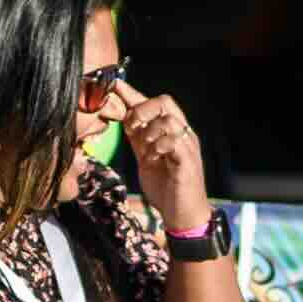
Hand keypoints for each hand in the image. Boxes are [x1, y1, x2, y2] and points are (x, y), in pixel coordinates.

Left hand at [117, 84, 210, 232]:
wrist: (183, 216)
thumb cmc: (167, 188)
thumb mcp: (147, 157)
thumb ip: (138, 138)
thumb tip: (123, 117)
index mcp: (172, 132)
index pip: (156, 103)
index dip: (134, 93)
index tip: (115, 85)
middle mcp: (183, 134)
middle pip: (165, 102)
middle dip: (142, 109)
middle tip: (132, 126)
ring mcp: (187, 147)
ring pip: (169, 120)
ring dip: (150, 131)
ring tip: (145, 149)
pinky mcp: (187, 162)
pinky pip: (174, 142)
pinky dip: (159, 146)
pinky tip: (153, 158)